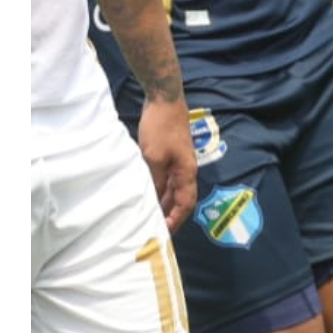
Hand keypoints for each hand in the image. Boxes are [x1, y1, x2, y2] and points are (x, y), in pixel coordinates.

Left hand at [133, 98, 194, 231]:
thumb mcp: (154, 157)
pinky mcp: (168, 154)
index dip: (176, 219)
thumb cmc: (161, 128)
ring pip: (171, 189)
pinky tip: (146, 192)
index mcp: (186, 173)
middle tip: (153, 228)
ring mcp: (177, 162)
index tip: (164, 233)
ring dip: (161, 202)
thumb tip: (154, 199)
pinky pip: (165, 178)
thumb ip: (155, 180)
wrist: (164, 99)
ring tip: (147, 214)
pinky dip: (157, 188)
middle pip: (179, 199)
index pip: (184, 204)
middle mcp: (185, 170)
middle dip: (168, 214)